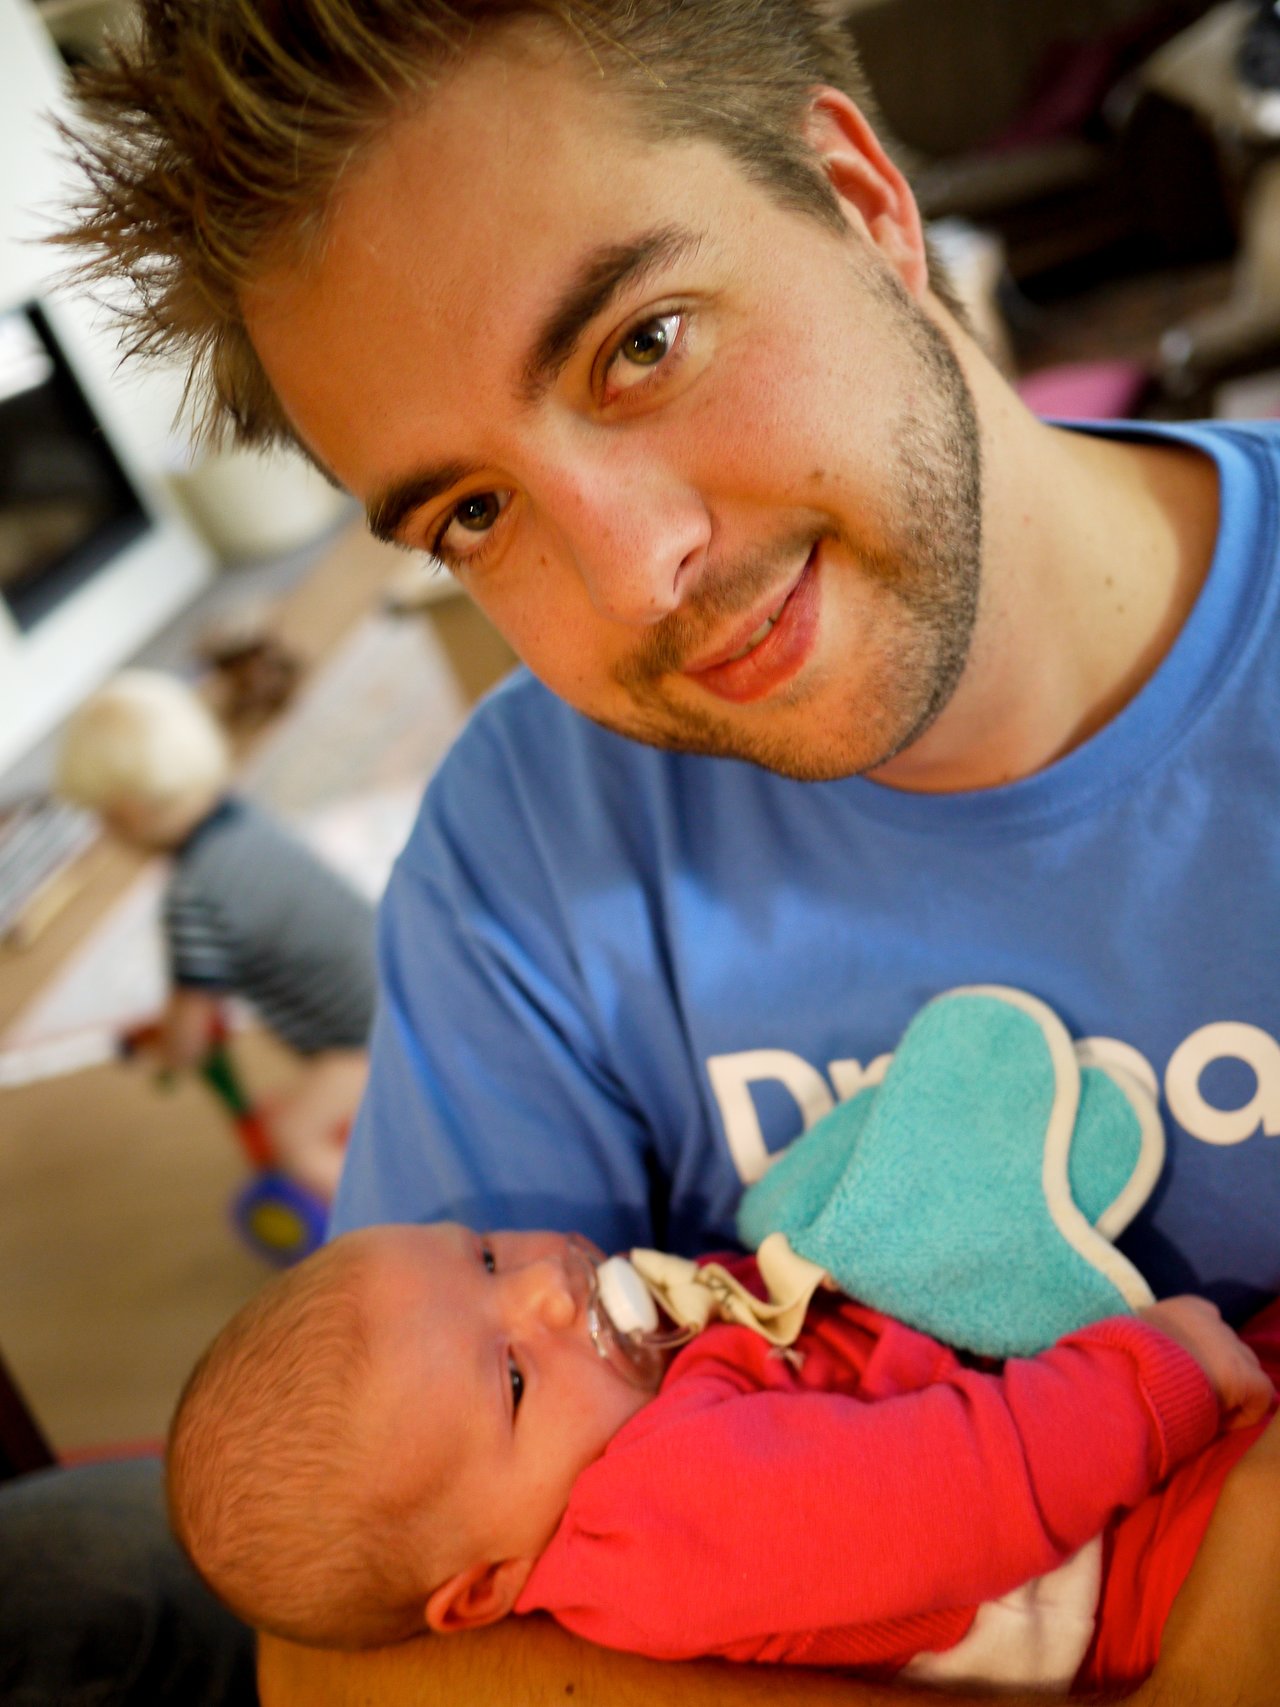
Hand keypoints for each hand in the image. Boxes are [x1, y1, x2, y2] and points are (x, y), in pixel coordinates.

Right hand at [1138, 1295, 1273, 1427]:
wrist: (1130, 1376)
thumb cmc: (1124, 1361)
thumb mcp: (1135, 1337)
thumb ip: (1153, 1338)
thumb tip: (1152, 1356)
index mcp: (1187, 1307)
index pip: (1208, 1325)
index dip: (1198, 1352)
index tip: (1180, 1372)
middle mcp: (1215, 1321)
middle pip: (1228, 1348)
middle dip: (1216, 1369)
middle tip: (1190, 1392)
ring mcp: (1233, 1348)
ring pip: (1245, 1370)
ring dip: (1228, 1387)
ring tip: (1201, 1406)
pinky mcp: (1245, 1376)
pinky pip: (1260, 1397)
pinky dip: (1243, 1413)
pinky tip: (1216, 1422)